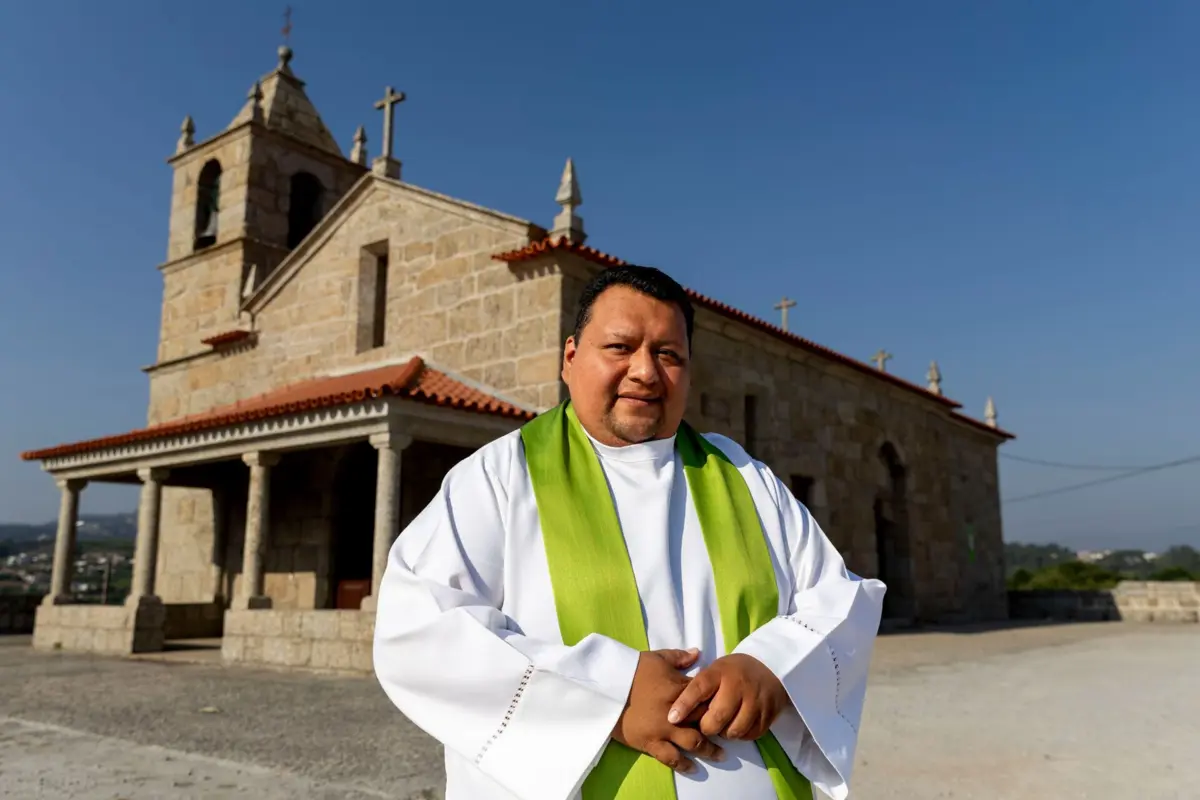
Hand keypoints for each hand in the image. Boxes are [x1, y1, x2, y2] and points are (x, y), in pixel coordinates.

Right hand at [612, 648, 724, 772]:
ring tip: (720, 754)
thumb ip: (679, 657)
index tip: (724, 705)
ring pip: (693, 743)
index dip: (717, 701)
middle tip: (726, 730)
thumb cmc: (631, 670)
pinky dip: (683, 764)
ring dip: (709, 749)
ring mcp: (663, 729)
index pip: (706, 697)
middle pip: (704, 720)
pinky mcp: (650, 743)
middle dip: (717, 725)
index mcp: (678, 689)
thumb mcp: (656, 658)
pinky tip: (693, 768)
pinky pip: (670, 758)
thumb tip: (698, 653)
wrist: (605, 688)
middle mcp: (675, 712)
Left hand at [667, 654, 789, 741]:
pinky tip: (738, 726)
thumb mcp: (714, 669)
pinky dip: (741, 735)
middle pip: (717, 717)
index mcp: (720, 672)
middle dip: (706, 727)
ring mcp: (755, 700)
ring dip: (725, 733)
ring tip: (723, 725)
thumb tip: (672, 704)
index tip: (672, 718)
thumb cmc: (732, 672)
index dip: (684, 705)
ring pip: (734, 730)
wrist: (769, 667)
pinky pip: (750, 735)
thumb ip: (696, 685)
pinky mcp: (768, 713)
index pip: (699, 689)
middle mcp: (738, 685)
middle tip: (705, 725)